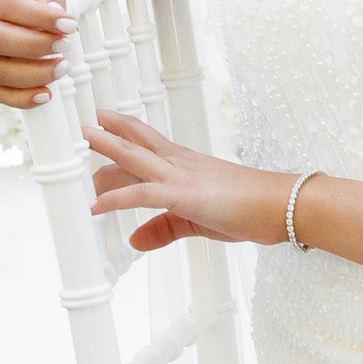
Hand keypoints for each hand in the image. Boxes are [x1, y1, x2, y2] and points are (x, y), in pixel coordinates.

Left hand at [84, 107, 281, 253]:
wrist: (280, 204)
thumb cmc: (250, 208)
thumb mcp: (197, 221)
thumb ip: (163, 229)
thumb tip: (134, 240)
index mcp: (185, 165)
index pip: (148, 143)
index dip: (124, 131)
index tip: (103, 123)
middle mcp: (179, 164)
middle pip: (136, 143)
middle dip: (108, 134)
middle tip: (83, 125)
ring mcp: (180, 176)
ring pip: (134, 157)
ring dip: (106, 149)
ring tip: (82, 140)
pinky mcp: (183, 195)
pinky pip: (142, 194)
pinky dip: (117, 199)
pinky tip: (97, 206)